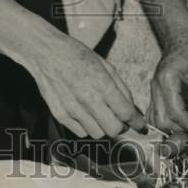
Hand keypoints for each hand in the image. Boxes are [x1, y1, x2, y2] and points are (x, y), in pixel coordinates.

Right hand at [27, 30, 144, 139]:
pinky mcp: (60, 115)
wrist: (47, 54)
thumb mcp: (105, 65)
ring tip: (101, 114)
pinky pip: (80, 132)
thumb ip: (121, 87)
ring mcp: (73, 110)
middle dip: (121, 126)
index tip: (140, 125)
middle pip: (113, 129)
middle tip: (120, 119)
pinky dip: (87, 127)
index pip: (126, 113)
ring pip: (98, 133)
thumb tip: (131, 107)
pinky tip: (86, 114)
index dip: (136, 122)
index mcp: (103, 85)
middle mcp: (88, 100)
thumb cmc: (77, 55)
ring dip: (103, 127)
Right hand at [149, 29, 187, 134]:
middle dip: (181, 129)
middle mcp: (156, 87)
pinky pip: (155, 115)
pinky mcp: (155, 94)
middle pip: (162, 120)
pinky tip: (180, 122)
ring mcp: (153, 91)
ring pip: (156, 120)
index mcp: (167, 79)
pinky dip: (166, 123)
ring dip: (173, 128)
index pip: (176, 112)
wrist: (180, 37)